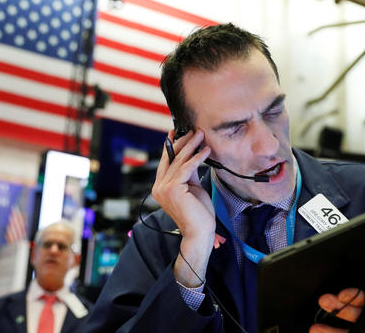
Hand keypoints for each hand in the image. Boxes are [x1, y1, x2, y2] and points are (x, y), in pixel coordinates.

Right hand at [152, 130, 215, 286]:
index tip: (176, 132)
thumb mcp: (192, 188)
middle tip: (193, 130)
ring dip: (191, 146)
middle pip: (170, 158)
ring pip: (179, 161)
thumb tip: (192, 156)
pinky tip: (206, 150)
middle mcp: (159, 187)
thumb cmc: (198, 214)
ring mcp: (164, 188)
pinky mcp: (173, 189)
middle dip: (182, 142)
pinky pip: (187, 168)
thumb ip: (188, 174)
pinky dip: (197, 157)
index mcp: (160, 187)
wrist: (199, 233)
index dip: (171, 146)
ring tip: (201, 135)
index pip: (165, 162)